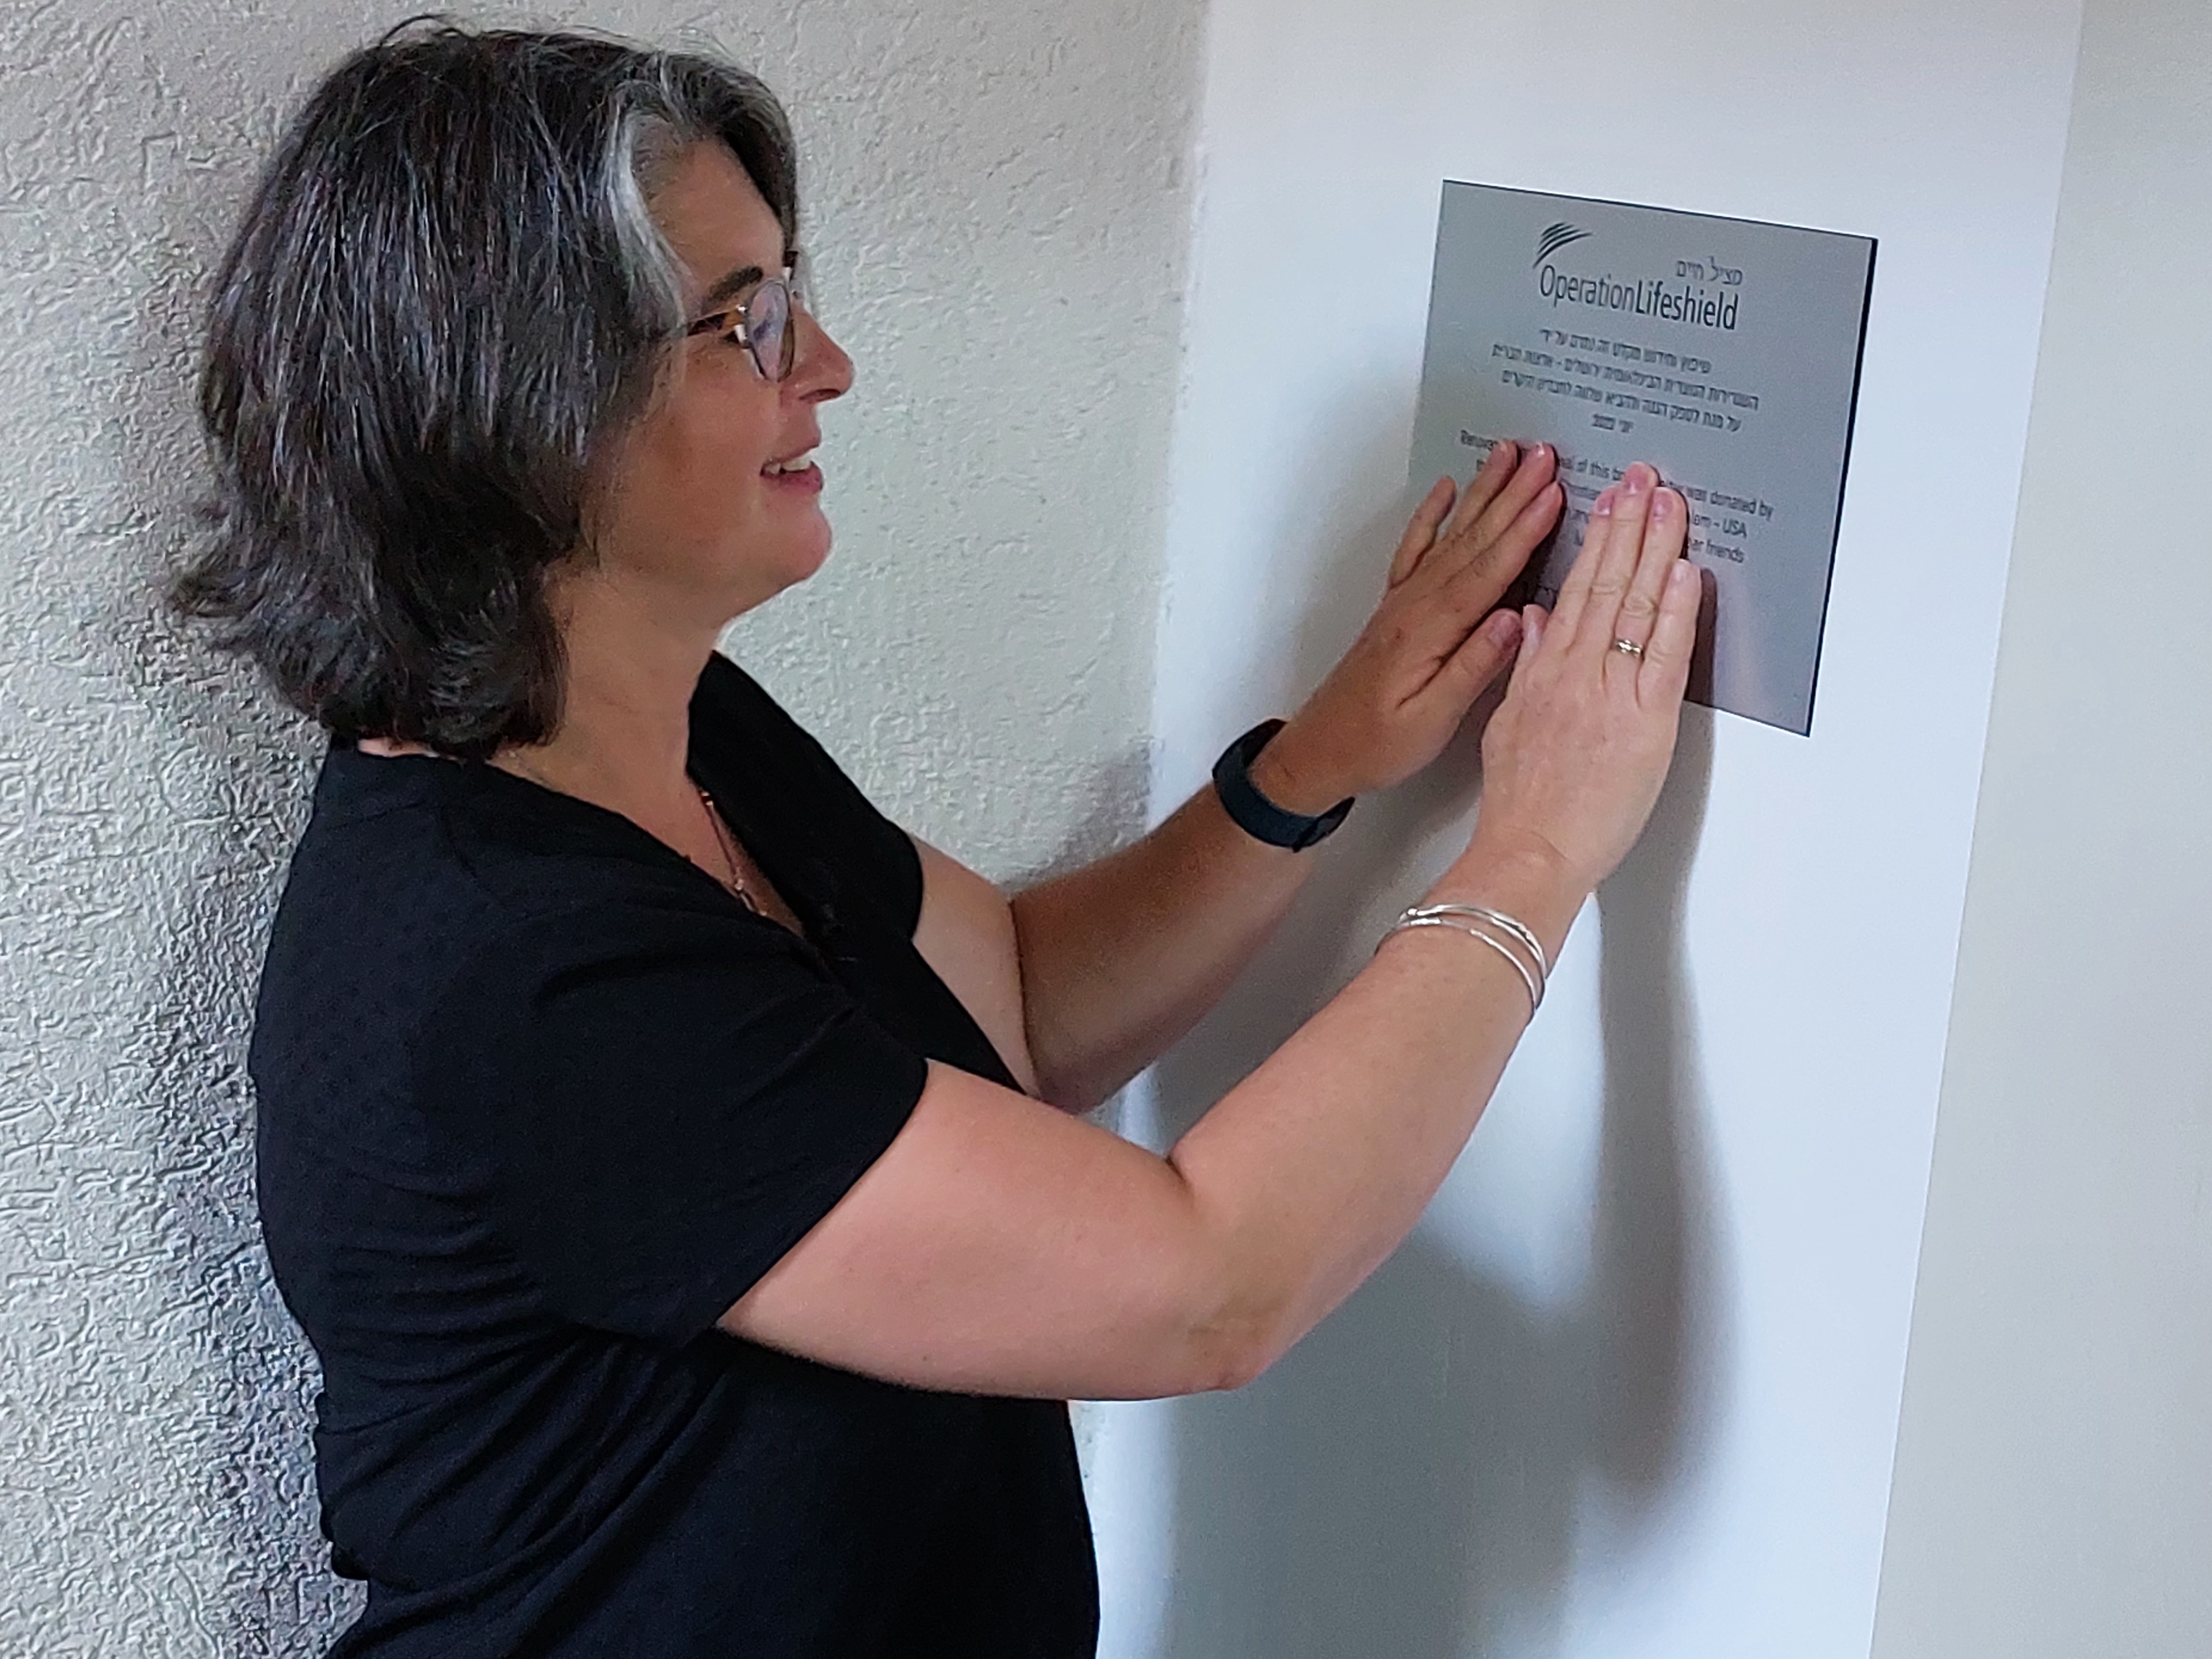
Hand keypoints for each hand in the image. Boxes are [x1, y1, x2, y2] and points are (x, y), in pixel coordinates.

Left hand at [1252, 440, 1564, 811]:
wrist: (1320, 750)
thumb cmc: (1376, 744)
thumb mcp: (1431, 720)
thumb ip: (1472, 669)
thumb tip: (1513, 621)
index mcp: (1429, 632)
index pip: (1488, 571)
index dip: (1525, 531)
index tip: (1555, 493)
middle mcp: (1415, 606)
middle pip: (1474, 540)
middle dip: (1513, 494)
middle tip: (1545, 453)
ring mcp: (1403, 601)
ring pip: (1451, 535)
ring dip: (1482, 493)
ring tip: (1507, 453)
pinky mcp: (1395, 607)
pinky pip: (1416, 549)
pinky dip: (1431, 516)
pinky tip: (1446, 489)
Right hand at [1462, 462, 1699, 892]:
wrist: (1530, 851)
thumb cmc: (1520, 804)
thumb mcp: (1507, 726)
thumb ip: (1524, 668)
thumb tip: (1534, 623)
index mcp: (1543, 673)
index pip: (1574, 590)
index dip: (1597, 540)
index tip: (1610, 502)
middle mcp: (1575, 674)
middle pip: (1605, 584)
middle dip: (1628, 524)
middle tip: (1646, 479)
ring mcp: (1610, 694)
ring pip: (1633, 605)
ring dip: (1655, 547)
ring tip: (1669, 502)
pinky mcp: (1644, 723)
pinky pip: (1662, 653)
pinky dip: (1675, 608)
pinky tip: (1685, 569)